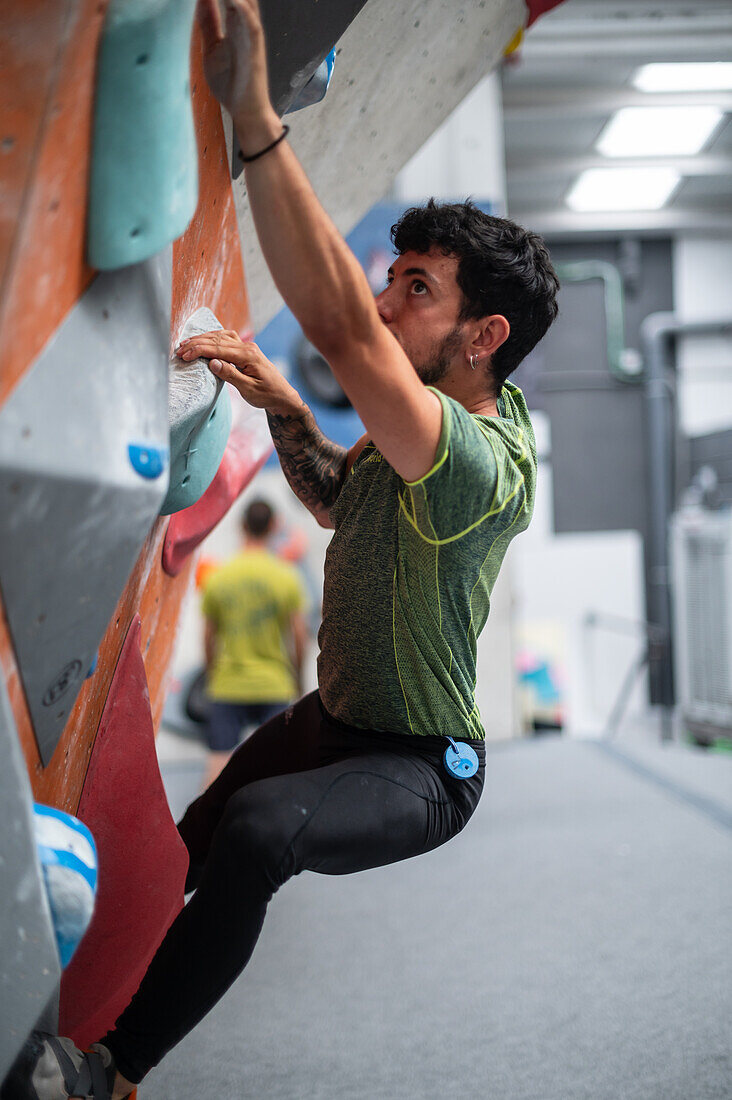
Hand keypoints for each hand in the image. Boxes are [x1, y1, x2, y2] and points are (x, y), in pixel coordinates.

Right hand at [175, 330, 302, 413]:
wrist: (282, 396)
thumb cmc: (267, 395)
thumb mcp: (248, 390)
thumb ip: (231, 376)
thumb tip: (212, 362)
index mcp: (248, 356)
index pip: (218, 349)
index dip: (199, 350)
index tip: (184, 355)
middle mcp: (247, 347)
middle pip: (217, 340)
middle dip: (196, 344)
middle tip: (179, 350)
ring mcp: (247, 347)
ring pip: (221, 337)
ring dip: (203, 339)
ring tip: (186, 343)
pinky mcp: (246, 350)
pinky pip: (227, 338)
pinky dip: (213, 337)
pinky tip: (204, 339)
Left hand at [197, 0, 277, 135]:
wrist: (245, 112)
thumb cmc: (231, 83)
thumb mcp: (211, 49)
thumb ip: (207, 24)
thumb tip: (200, 0)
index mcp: (234, 23)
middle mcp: (244, 25)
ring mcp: (251, 36)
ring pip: (246, 1)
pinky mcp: (255, 50)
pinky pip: (250, 24)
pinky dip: (241, 7)